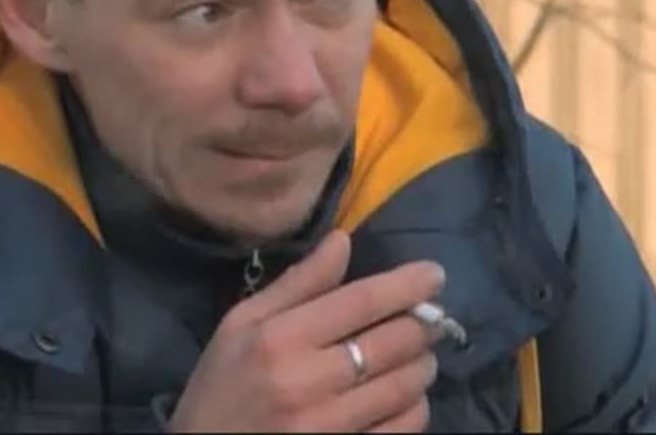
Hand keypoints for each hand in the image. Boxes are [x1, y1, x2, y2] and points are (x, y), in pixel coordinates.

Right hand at [170, 230, 445, 432]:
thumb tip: (343, 239)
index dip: (408, 285)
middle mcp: (307, 381)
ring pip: (407, 385)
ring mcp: (328, 426)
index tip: (434, 275)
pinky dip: (415, 408)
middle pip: (395, 341)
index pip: (362, 301)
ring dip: (423, 364)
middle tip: (428, 319)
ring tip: (416, 356)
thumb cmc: (221, 388)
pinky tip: (403, 397)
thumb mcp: (241, 326)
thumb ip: (297, 284)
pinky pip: (404, 428)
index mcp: (280, 339)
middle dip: (423, 325)